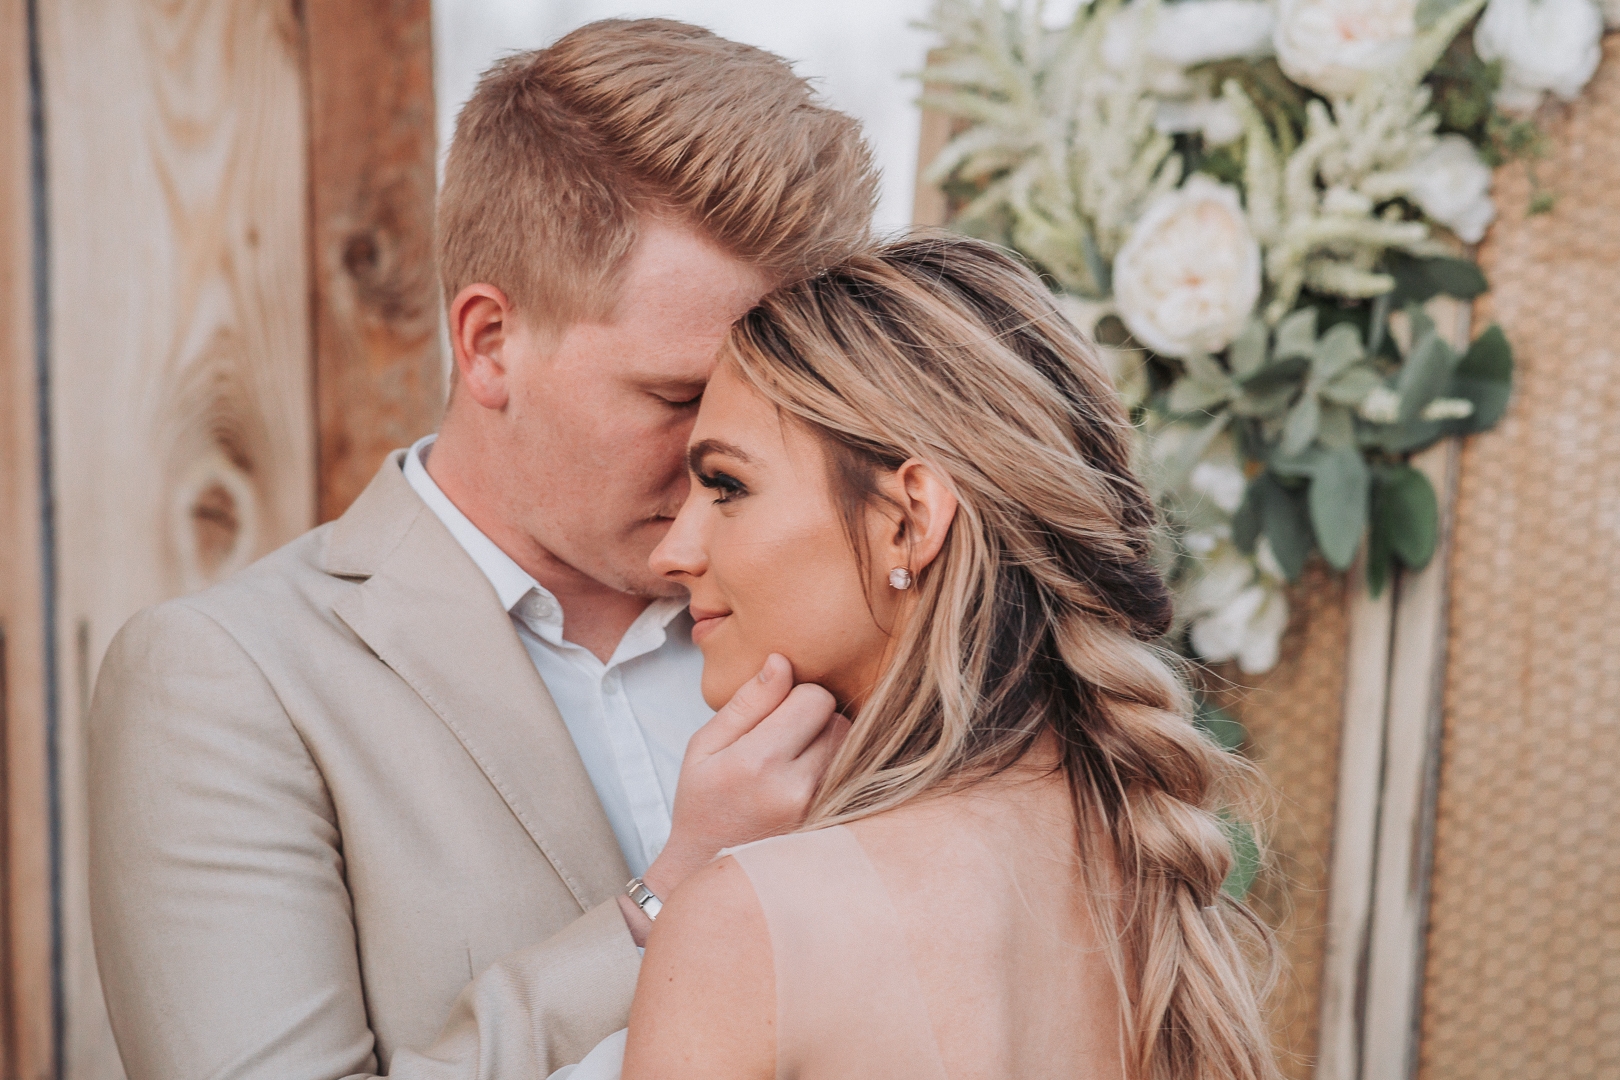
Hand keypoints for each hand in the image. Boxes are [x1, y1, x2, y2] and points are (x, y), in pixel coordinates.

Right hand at [618, 654, 848, 944]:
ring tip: (796, 765)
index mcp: (756, 763)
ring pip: (850, 749)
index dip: (797, 697)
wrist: (709, 870)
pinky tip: (808, 785)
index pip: (814, 698)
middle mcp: (794, 790)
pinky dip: (837, 773)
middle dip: (816, 721)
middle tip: (785, 741)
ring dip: (829, 747)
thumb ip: (747, 702)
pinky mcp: (833, 828)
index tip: (777, 714)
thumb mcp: (705, 746)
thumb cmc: (704, 803)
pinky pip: (854, 779)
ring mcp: (819, 813)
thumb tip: (782, 661)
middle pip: (839, 721)